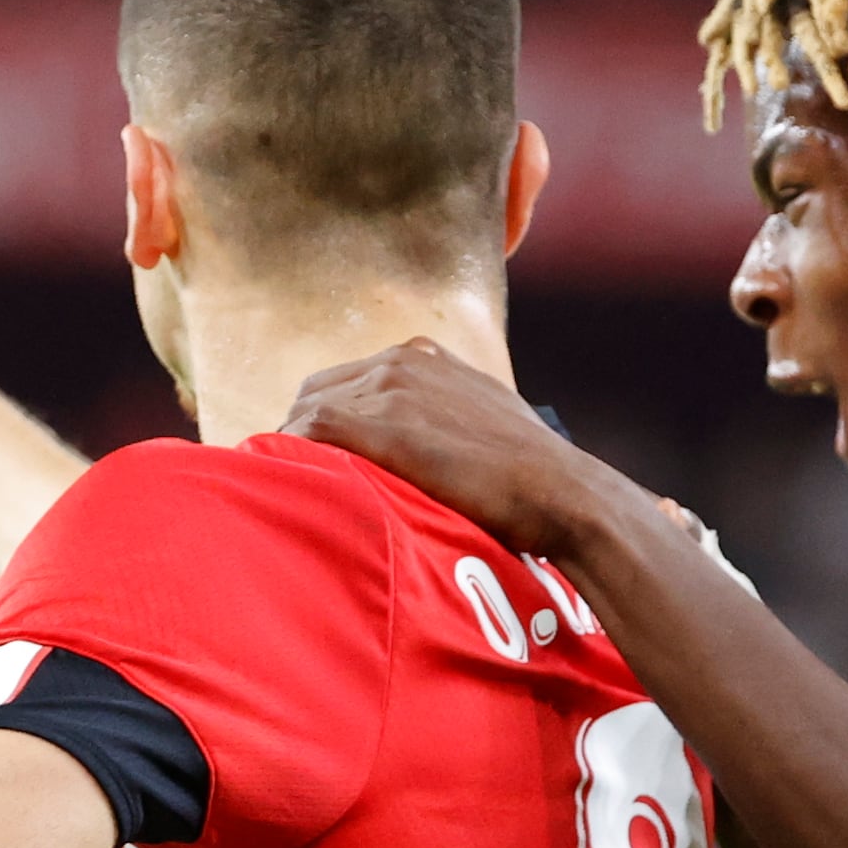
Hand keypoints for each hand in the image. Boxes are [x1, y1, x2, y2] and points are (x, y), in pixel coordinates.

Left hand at [278, 342, 611, 555]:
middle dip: (302, 431)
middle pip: (316, 390)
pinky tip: (294, 486)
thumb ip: (448, 415)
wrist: (556, 488)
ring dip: (294, 449)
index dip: (326, 418)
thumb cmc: (531, 470)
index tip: (320, 455)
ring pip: (308, 412)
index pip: (344, 379)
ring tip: (291, 491)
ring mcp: (390, 389)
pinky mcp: (384, 425)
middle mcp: (400, 362)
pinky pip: (311, 432)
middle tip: (297, 478)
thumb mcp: (486, 418)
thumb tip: (433, 447)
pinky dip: (294, 456)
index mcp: (422, 356)